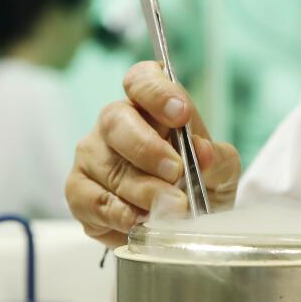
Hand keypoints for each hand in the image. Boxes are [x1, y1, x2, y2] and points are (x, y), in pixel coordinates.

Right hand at [65, 61, 241, 246]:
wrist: (184, 221)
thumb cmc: (199, 181)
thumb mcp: (221, 170)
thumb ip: (217, 158)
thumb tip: (203, 152)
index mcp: (151, 104)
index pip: (142, 80)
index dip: (158, 93)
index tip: (182, 115)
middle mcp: (115, 122)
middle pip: (116, 120)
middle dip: (147, 149)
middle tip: (176, 173)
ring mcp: (92, 155)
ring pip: (107, 166)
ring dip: (141, 190)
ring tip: (170, 208)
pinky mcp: (79, 190)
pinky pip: (90, 199)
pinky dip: (117, 213)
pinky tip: (139, 221)